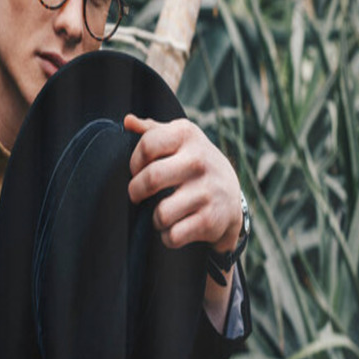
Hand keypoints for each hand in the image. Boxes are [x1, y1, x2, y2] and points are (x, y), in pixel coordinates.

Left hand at [124, 114, 241, 253]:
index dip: (134, 163)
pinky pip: (173, 236)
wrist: (231, 196)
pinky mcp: (210, 220)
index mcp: (187, 135)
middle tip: (137, 195)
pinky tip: (174, 228)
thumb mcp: (179, 141)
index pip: (147, 145)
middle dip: (136, 192)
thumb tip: (127, 121)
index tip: (137, 171)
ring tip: (161, 213)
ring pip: (161, 213)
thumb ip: (151, 130)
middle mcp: (199, 160)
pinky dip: (168, 237)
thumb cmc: (194, 165)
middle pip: (151, 178)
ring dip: (154, 219)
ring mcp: (207, 191)